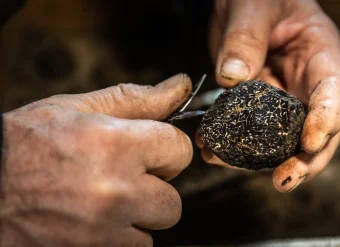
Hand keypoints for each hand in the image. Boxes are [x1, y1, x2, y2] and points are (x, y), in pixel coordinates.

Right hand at [0, 74, 192, 246]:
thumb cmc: (26, 143)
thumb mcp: (79, 109)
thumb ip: (137, 99)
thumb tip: (180, 85)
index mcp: (114, 145)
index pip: (180, 151)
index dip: (166, 149)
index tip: (151, 151)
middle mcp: (114, 192)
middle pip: (173, 200)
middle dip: (154, 187)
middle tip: (124, 177)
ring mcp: (103, 231)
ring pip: (153, 228)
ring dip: (137, 215)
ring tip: (104, 199)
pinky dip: (120, 236)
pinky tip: (95, 220)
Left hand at [199, 0, 339, 191]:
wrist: (239, 4)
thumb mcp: (252, 6)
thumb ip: (245, 38)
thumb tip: (232, 79)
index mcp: (319, 54)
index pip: (333, 91)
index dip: (327, 120)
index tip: (310, 143)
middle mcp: (303, 83)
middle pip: (313, 128)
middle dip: (303, 159)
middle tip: (283, 180)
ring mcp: (279, 98)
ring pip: (278, 138)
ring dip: (258, 158)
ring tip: (225, 162)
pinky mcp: (254, 106)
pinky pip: (247, 130)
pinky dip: (230, 143)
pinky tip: (210, 148)